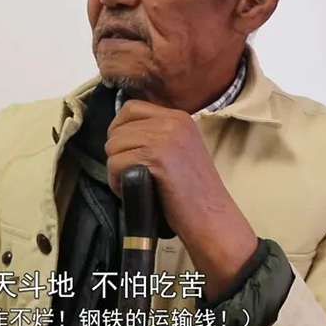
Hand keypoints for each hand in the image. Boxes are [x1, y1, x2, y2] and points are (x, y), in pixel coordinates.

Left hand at [105, 99, 258, 296]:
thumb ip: (155, 135)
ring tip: (133, 184)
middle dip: (117, 153)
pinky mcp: (156, 158)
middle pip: (118, 128)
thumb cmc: (192, 191)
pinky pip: (116, 163)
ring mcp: (165, 138)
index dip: (119, 129)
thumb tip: (118, 133)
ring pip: (113, 146)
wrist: (211, 217)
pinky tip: (134, 191)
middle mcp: (172, 121)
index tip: (123, 150)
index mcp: (178, 117)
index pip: (131, 108)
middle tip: (129, 174)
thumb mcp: (179, 149)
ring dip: (115, 169)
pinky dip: (117, 181)